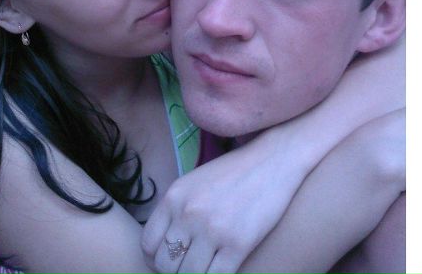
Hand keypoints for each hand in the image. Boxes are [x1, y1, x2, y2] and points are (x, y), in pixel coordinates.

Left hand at [142, 134, 305, 273]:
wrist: (274, 159)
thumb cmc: (234, 173)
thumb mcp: (194, 183)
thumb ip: (176, 210)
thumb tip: (164, 246)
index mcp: (174, 197)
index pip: (148, 244)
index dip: (156, 259)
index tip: (170, 261)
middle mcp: (189, 213)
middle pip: (165, 264)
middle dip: (174, 272)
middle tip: (189, 267)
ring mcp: (213, 229)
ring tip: (205, 269)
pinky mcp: (238, 243)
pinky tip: (223, 268)